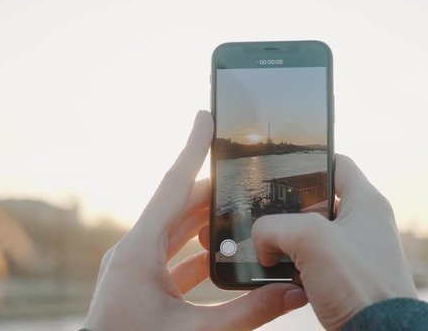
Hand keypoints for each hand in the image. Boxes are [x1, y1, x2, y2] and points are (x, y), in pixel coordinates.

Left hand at [83, 111, 307, 330]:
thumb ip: (248, 313)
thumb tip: (294, 292)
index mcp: (138, 250)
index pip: (172, 186)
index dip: (192, 149)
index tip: (206, 116)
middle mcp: (133, 250)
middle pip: (179, 206)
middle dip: (214, 191)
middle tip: (246, 176)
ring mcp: (134, 266)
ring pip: (176, 230)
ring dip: (208, 222)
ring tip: (242, 212)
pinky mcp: (139, 282)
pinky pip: (173, 255)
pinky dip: (199, 251)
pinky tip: (225, 255)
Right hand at [250, 154, 417, 329]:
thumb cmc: (360, 285)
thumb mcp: (310, 240)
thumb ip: (275, 227)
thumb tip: (262, 241)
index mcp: (366, 202)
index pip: (336, 163)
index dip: (309, 160)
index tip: (282, 166)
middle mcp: (363, 224)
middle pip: (316, 202)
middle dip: (288, 209)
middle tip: (265, 213)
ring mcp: (354, 252)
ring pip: (311, 235)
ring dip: (287, 241)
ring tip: (267, 245)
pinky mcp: (345, 278)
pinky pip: (312, 262)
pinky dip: (294, 265)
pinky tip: (279, 272)